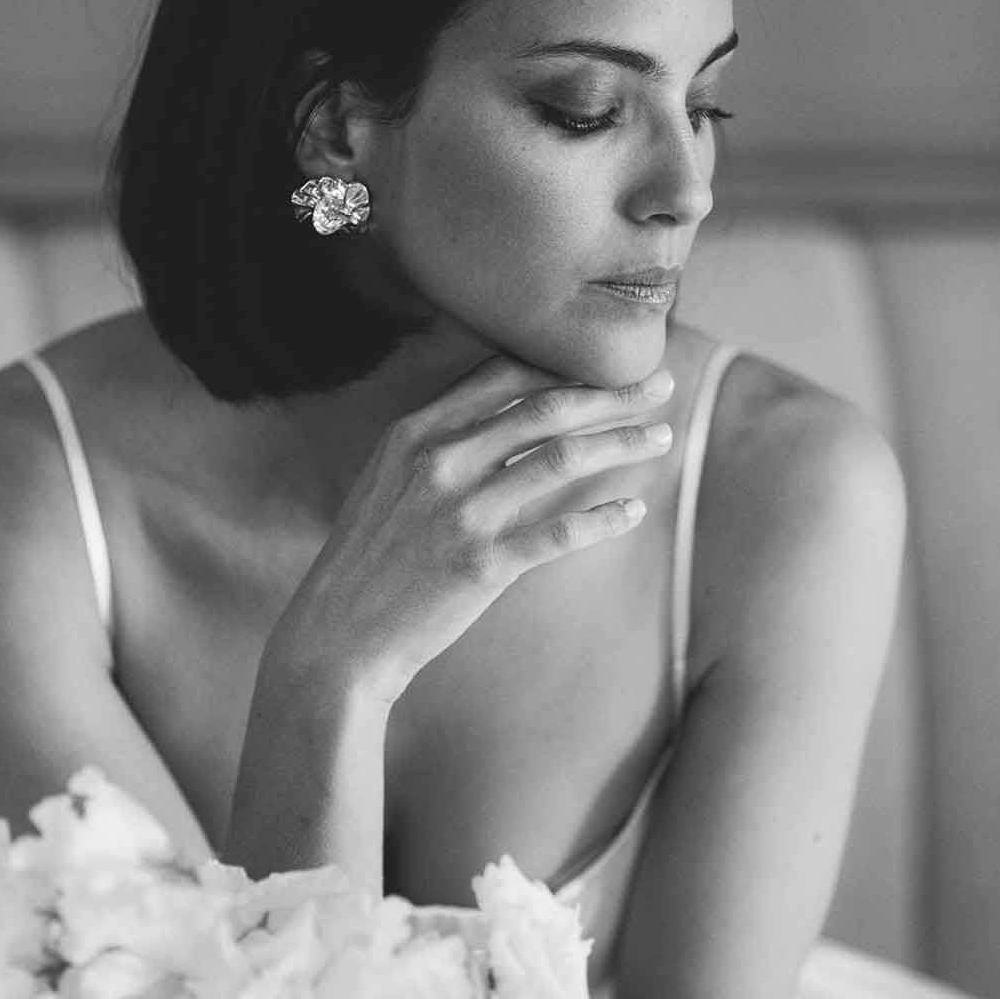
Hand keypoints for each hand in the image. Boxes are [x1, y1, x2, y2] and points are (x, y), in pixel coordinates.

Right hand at [276, 354, 674, 704]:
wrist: (338, 636)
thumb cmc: (369, 559)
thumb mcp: (388, 480)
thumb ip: (439, 444)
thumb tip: (504, 417)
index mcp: (415, 432)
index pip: (505, 375)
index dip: (564, 363)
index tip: (607, 363)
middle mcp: (440, 461)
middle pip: (546, 408)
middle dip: (612, 393)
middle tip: (660, 386)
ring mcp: (463, 512)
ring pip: (563, 458)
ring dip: (622, 443)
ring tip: (661, 438)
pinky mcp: (483, 563)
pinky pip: (562, 531)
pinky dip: (606, 518)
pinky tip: (635, 511)